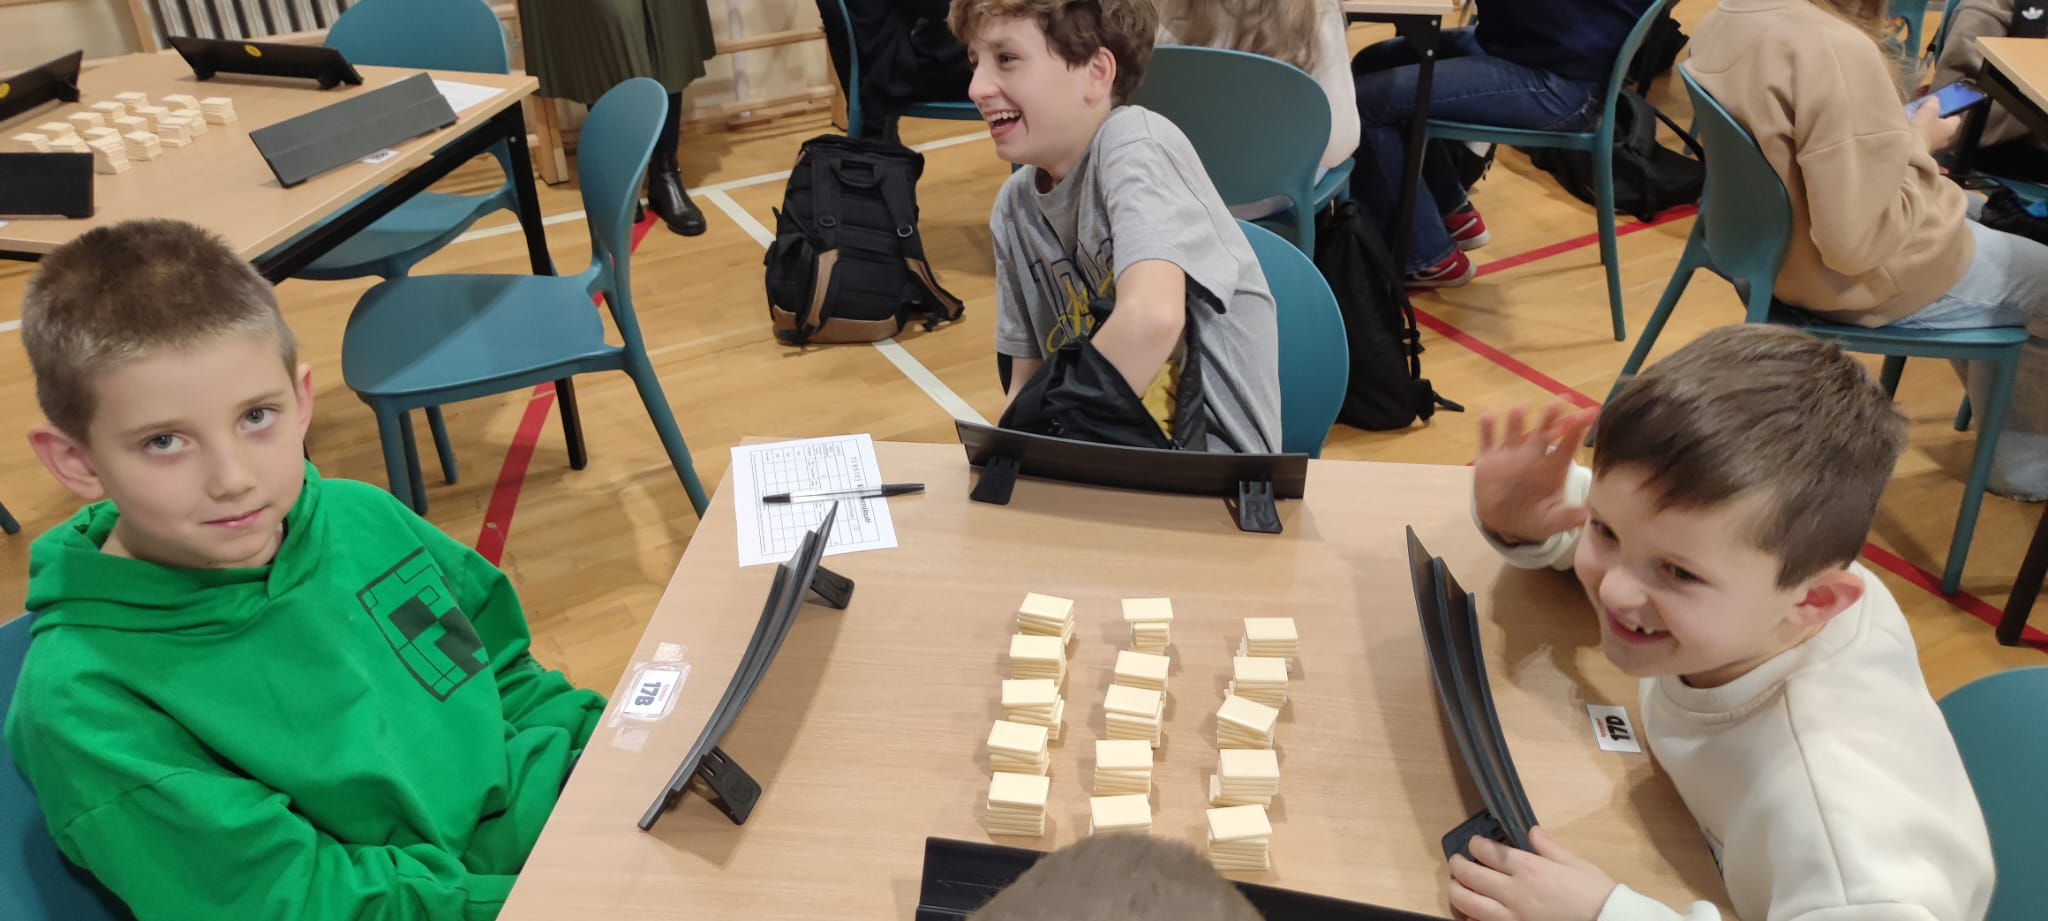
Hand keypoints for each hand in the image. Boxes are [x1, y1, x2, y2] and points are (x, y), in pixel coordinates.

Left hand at [1448, 827, 1616, 920]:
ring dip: (1456, 890)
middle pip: (1470, 874)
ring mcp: (1511, 917)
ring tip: (1458, 885)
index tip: (1473, 843)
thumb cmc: (1596, 894)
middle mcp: (1515, 892)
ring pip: (1466, 902)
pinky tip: (1472, 912)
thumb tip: (1532, 831)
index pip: (1488, 851)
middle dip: (1458, 864)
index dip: (1474, 844)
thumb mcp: (1575, 863)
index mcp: (1530, 868)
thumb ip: (1548, 846)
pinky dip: (1470, 917)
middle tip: (1457, 861)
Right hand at [1474, 402, 1598, 544]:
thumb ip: (1566, 518)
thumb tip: (1585, 516)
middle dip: (1552, 416)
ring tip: (1521, 408)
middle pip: (1544, 431)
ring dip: (1518, 419)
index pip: (1568, 445)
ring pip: (1514, 431)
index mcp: (1552, 468)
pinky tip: (1487, 417)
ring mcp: (1509, 455)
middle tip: (1561, 401)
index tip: (1589, 413)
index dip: (1577, 429)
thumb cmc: (1533, 519)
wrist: (1503, 524)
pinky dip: (1487, 429)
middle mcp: (1533, 456)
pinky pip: (1487, 441)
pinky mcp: (1489, 460)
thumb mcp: (1550, 522)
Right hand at [1910, 99, 1962, 151]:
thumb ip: (1934, 102)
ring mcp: (1933, 148)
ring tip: (1916, 124)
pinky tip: (1910, 133)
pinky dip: (1918, 138)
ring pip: (1933, 137)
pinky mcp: (1921, 154)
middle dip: (1938, 123)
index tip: (1945, 108)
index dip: (1951, 112)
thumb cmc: (1922, 127)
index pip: (1956, 119)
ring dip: (1927, 131)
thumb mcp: (1929, 109)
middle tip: (1928, 116)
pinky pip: (1922, 143)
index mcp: (1950, 128)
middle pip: (1944, 129)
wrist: (1907, 149)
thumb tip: (1934, 100)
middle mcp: (1944, 140)